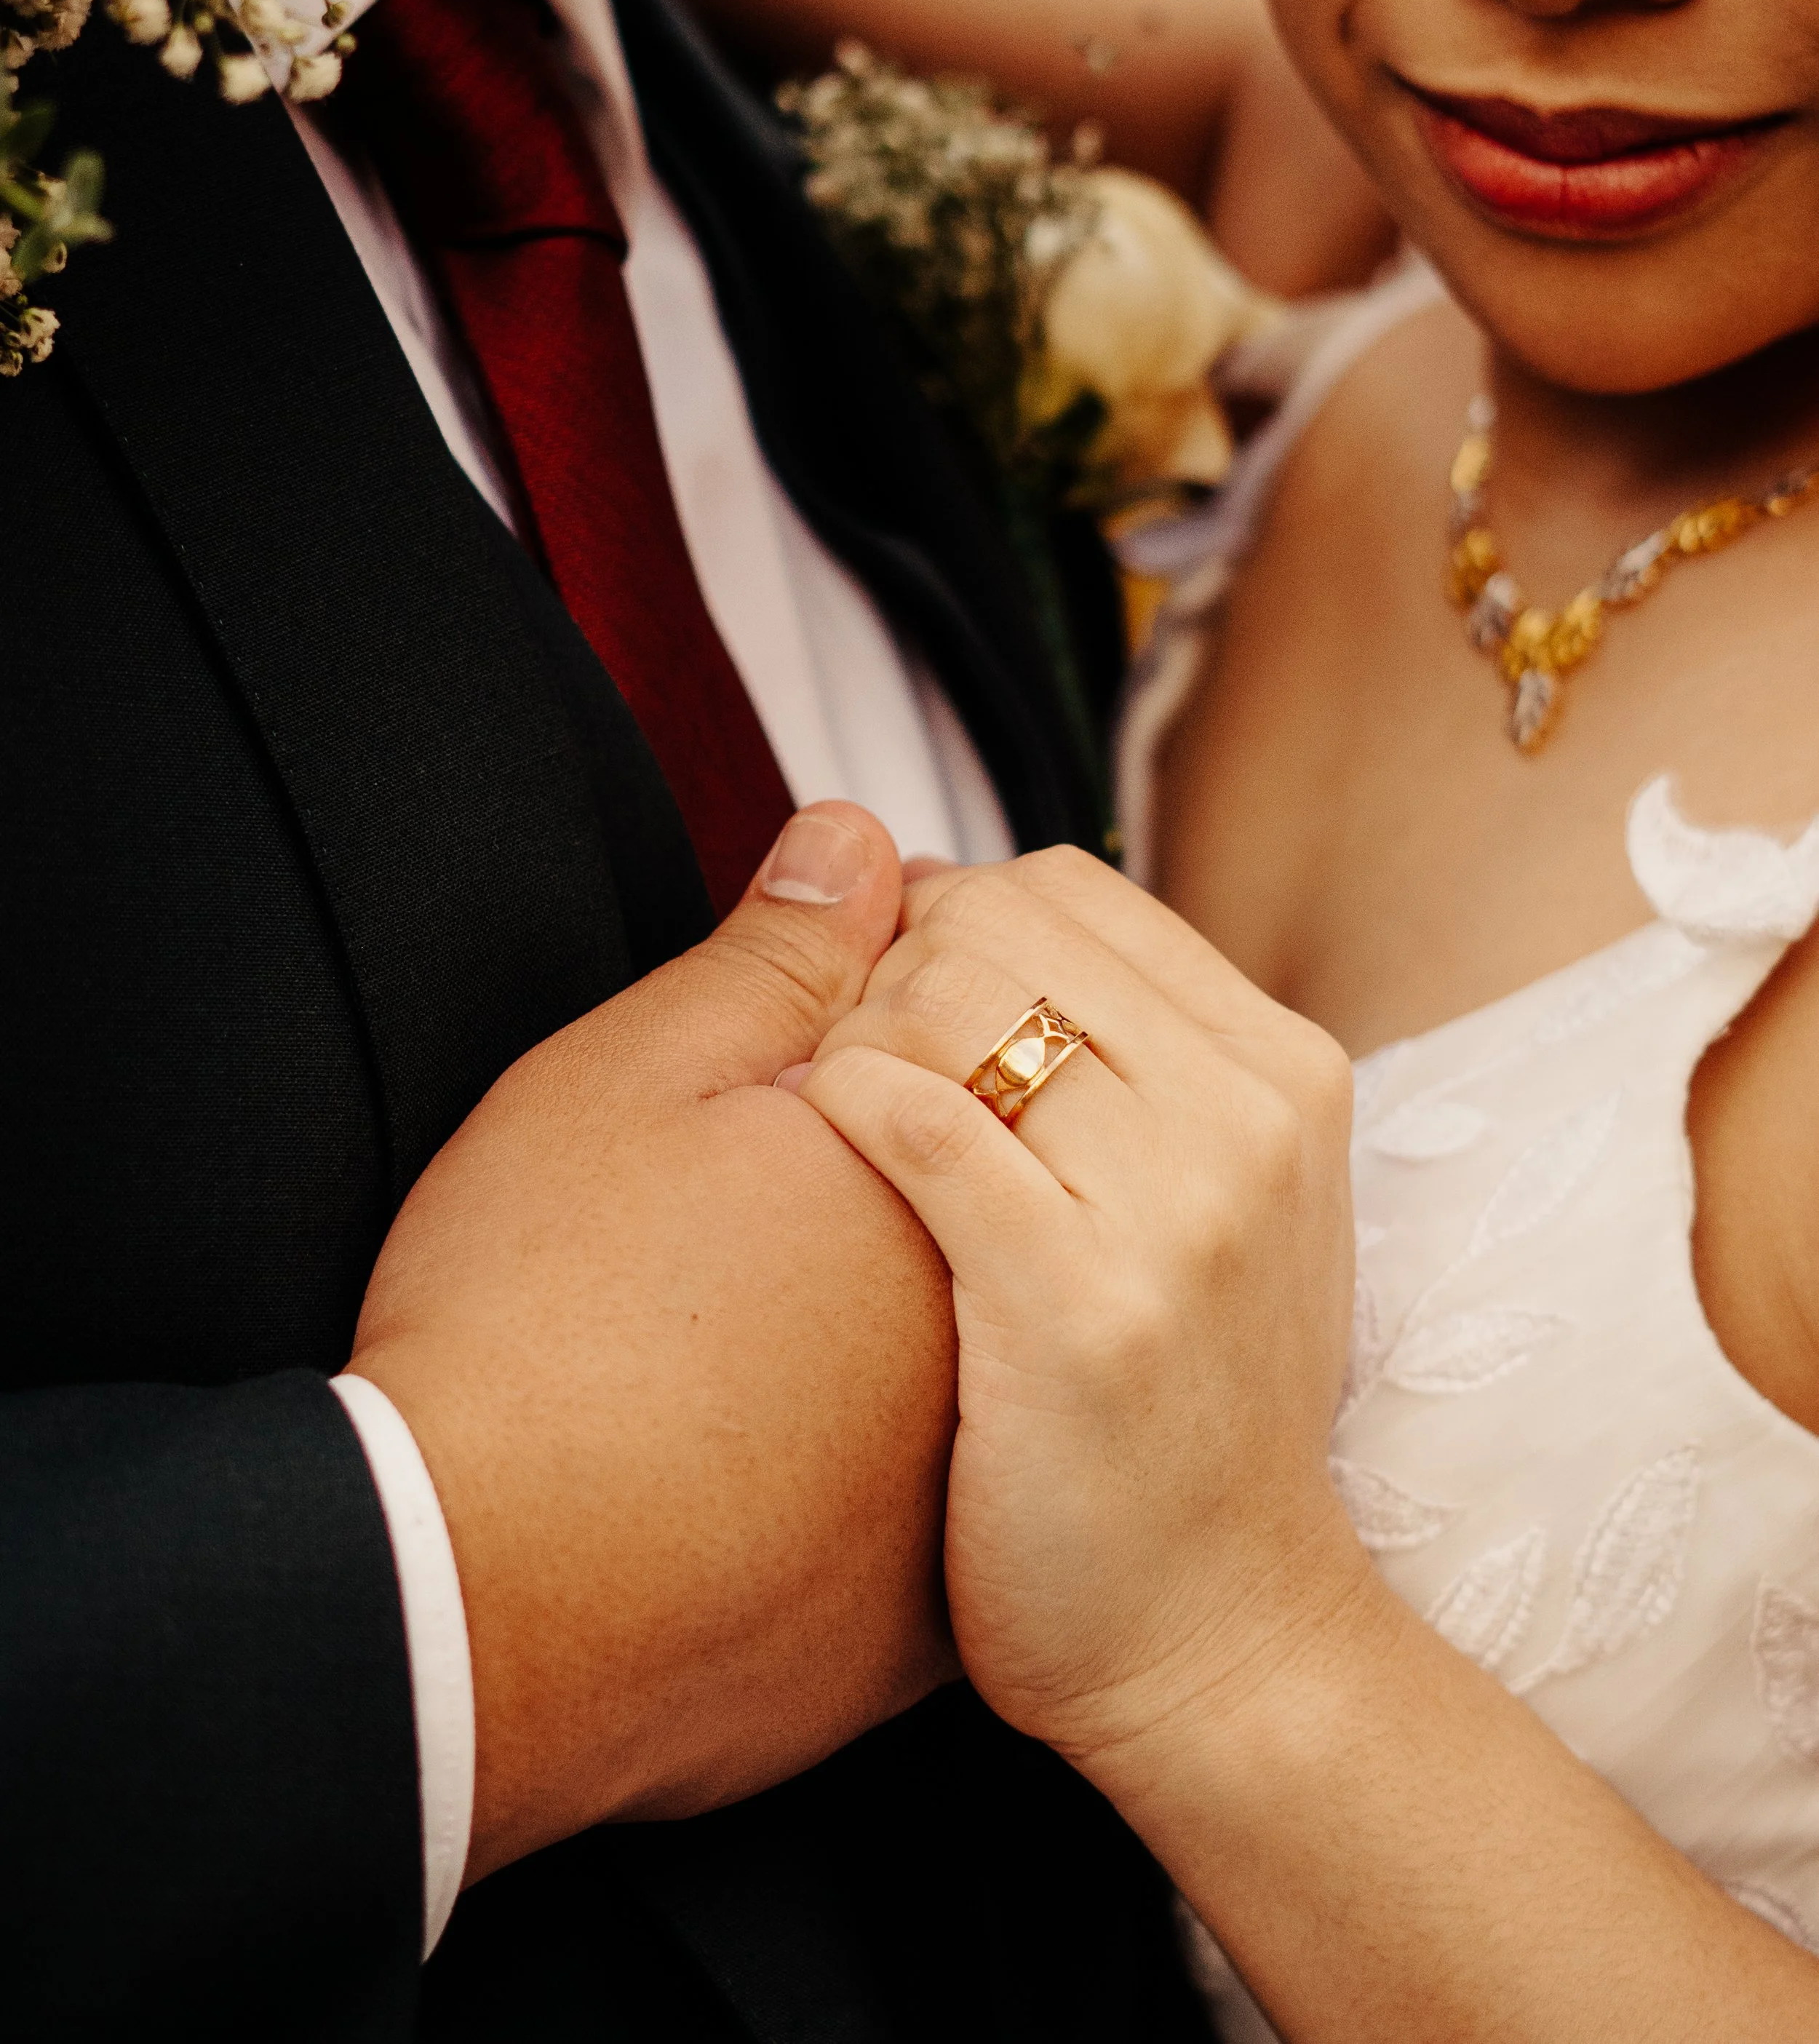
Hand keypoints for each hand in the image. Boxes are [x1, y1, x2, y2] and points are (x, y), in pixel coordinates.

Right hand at [349, 804, 960, 1880]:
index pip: (965, 1061)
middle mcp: (983, 1342)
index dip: (851, 1040)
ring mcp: (950, 1495)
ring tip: (723, 1322)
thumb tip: (860, 844)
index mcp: (935, 1189)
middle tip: (726, 1214)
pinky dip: (842, 1460)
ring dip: (860, 1319)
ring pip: (933, 1360)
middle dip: (871, 1178)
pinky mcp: (903, 1629)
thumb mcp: (633, 1079)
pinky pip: (898, 1502)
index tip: (760, 1080)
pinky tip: (738, 1444)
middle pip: (962, 1211)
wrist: (458, 1608)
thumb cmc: (528, 1327)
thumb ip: (776, 959)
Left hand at [791, 845, 1366, 1779]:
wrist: (1224, 1639)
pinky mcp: (1073, 1306)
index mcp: (1283, 1068)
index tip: (900, 1006)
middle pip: (996, 924)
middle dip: (891, 975)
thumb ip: (1134, 1053)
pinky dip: (843, 1112)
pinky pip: (913, 1122)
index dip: (947, 921)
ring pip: (945, 1002)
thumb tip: (973, 910)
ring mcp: (1172, 1211)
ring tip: (846, 1136)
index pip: (1064, 887)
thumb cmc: (1183, 1411)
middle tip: (860, 1076)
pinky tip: (826, 1168)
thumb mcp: (1221, 1199)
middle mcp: (1247, 1116)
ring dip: (856, 1044)